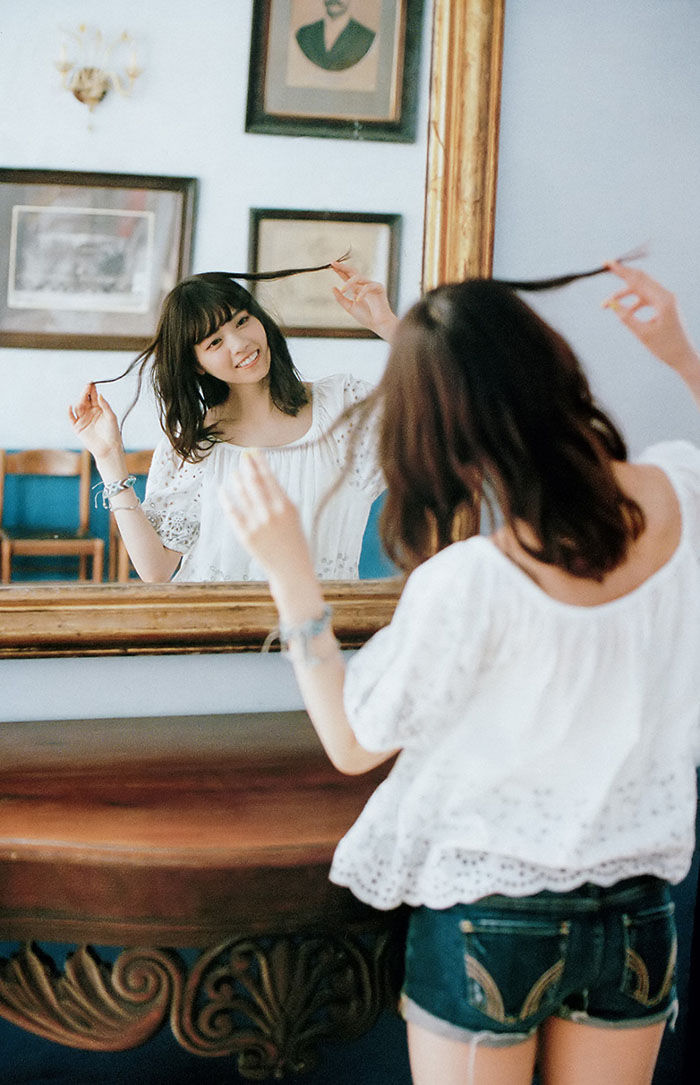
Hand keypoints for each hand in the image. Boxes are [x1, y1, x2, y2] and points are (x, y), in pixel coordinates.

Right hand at [68, 383, 123, 460]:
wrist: (109, 448)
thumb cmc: (113, 433)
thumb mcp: (111, 417)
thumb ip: (105, 406)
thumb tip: (100, 394)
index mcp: (99, 408)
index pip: (93, 396)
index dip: (92, 390)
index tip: (91, 383)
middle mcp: (90, 412)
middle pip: (85, 400)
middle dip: (85, 393)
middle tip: (87, 386)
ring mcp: (83, 419)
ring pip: (78, 407)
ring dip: (80, 401)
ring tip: (83, 396)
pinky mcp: (77, 427)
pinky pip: (71, 418)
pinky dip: (69, 412)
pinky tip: (70, 406)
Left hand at [219, 451, 314, 587]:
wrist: (290, 568)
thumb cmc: (293, 539)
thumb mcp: (292, 515)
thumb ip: (279, 496)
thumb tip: (263, 475)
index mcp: (285, 506)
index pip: (269, 477)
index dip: (260, 463)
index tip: (253, 451)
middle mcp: (270, 514)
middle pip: (254, 483)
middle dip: (247, 467)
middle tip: (242, 457)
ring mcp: (256, 525)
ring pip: (242, 495)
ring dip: (237, 480)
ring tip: (235, 472)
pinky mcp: (245, 535)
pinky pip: (233, 512)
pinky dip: (227, 499)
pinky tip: (223, 489)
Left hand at [330, 260, 398, 341]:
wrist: (379, 324)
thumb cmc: (366, 317)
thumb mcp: (349, 307)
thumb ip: (341, 298)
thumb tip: (332, 287)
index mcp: (356, 289)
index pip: (347, 276)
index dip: (339, 271)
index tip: (331, 265)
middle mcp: (363, 285)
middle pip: (352, 272)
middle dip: (343, 267)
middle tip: (333, 263)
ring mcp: (371, 285)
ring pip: (358, 277)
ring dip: (349, 283)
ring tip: (343, 290)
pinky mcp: (379, 288)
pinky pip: (368, 287)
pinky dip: (362, 293)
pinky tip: (358, 300)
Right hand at [603, 262, 699, 375]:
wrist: (683, 357)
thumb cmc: (665, 348)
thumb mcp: (642, 334)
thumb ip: (626, 317)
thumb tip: (612, 304)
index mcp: (663, 300)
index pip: (638, 280)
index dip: (621, 271)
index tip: (607, 262)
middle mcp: (666, 295)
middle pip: (639, 280)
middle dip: (620, 279)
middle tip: (604, 269)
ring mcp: (666, 299)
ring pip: (641, 289)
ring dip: (624, 295)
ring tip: (605, 306)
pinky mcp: (665, 305)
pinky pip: (646, 298)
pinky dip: (633, 302)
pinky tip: (624, 311)